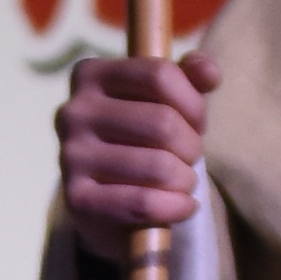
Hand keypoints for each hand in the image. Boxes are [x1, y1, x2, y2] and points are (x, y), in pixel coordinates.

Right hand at [60, 48, 212, 235]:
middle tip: (190, 157)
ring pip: (158, 165)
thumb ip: (189, 77)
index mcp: (90, 75)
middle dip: (192, 145)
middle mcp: (74, 111)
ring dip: (186, 179)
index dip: (192, 102)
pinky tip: (183, 206)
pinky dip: (176, 206)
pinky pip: (144, 202)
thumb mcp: (164, 101)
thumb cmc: (139, 140)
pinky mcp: (77, 199)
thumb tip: (209, 72)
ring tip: (184, 182)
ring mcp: (71, 156)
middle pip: (162, 122)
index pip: (159, 75)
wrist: (104, 202)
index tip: (196, 122)